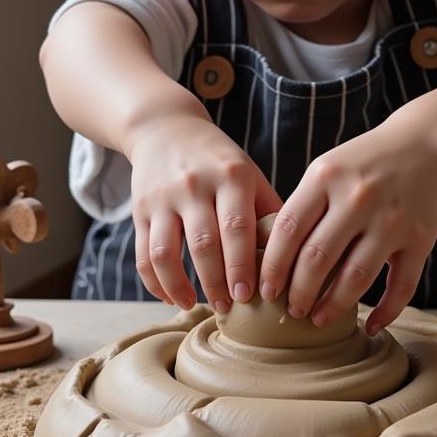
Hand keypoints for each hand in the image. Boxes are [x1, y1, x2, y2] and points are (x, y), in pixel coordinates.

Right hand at [128, 116, 281, 311]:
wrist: (166, 128)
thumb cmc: (219, 160)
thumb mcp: (249, 172)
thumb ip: (268, 209)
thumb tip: (295, 256)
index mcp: (231, 176)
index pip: (238, 226)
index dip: (243, 264)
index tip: (252, 295)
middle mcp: (195, 185)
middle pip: (204, 243)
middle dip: (217, 281)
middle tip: (230, 308)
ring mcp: (164, 198)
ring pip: (167, 252)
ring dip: (181, 286)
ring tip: (198, 306)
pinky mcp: (140, 210)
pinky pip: (144, 254)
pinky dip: (156, 283)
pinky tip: (172, 298)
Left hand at [258, 118, 436, 334]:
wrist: (425, 145)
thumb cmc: (364, 164)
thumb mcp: (326, 170)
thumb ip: (302, 207)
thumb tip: (270, 261)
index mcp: (326, 178)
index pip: (288, 231)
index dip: (272, 267)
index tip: (265, 291)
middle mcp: (358, 198)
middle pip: (318, 259)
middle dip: (299, 292)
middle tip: (291, 310)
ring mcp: (391, 220)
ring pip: (356, 277)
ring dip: (333, 306)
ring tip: (319, 319)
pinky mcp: (420, 239)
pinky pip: (402, 286)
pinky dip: (386, 311)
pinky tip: (371, 325)